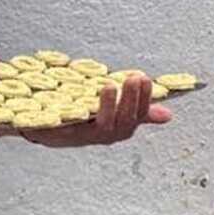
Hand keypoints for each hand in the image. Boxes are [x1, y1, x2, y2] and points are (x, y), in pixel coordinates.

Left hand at [13, 75, 172, 146]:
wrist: (44, 130)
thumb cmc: (83, 118)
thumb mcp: (112, 113)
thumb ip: (137, 112)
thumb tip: (168, 115)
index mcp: (116, 129)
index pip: (136, 118)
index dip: (143, 100)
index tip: (145, 78)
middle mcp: (102, 136)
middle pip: (122, 124)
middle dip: (130, 101)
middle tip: (133, 78)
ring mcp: (82, 136)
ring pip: (101, 127)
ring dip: (108, 107)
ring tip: (110, 86)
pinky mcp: (61, 133)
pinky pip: (70, 125)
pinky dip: (74, 113)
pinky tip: (78, 98)